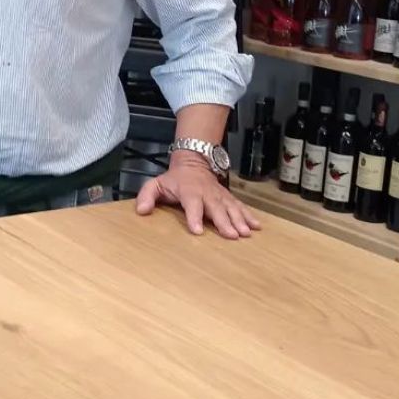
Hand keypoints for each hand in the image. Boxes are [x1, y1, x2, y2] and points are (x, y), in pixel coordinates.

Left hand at [134, 156, 260, 240]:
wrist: (193, 162)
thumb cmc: (174, 179)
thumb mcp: (156, 184)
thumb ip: (147, 196)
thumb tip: (141, 211)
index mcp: (188, 192)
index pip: (192, 205)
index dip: (194, 217)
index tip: (197, 231)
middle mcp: (207, 194)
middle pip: (216, 209)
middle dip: (224, 222)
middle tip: (232, 235)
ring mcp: (219, 195)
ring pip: (231, 208)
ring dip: (239, 220)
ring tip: (246, 233)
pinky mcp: (228, 197)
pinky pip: (240, 206)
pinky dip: (249, 215)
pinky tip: (257, 226)